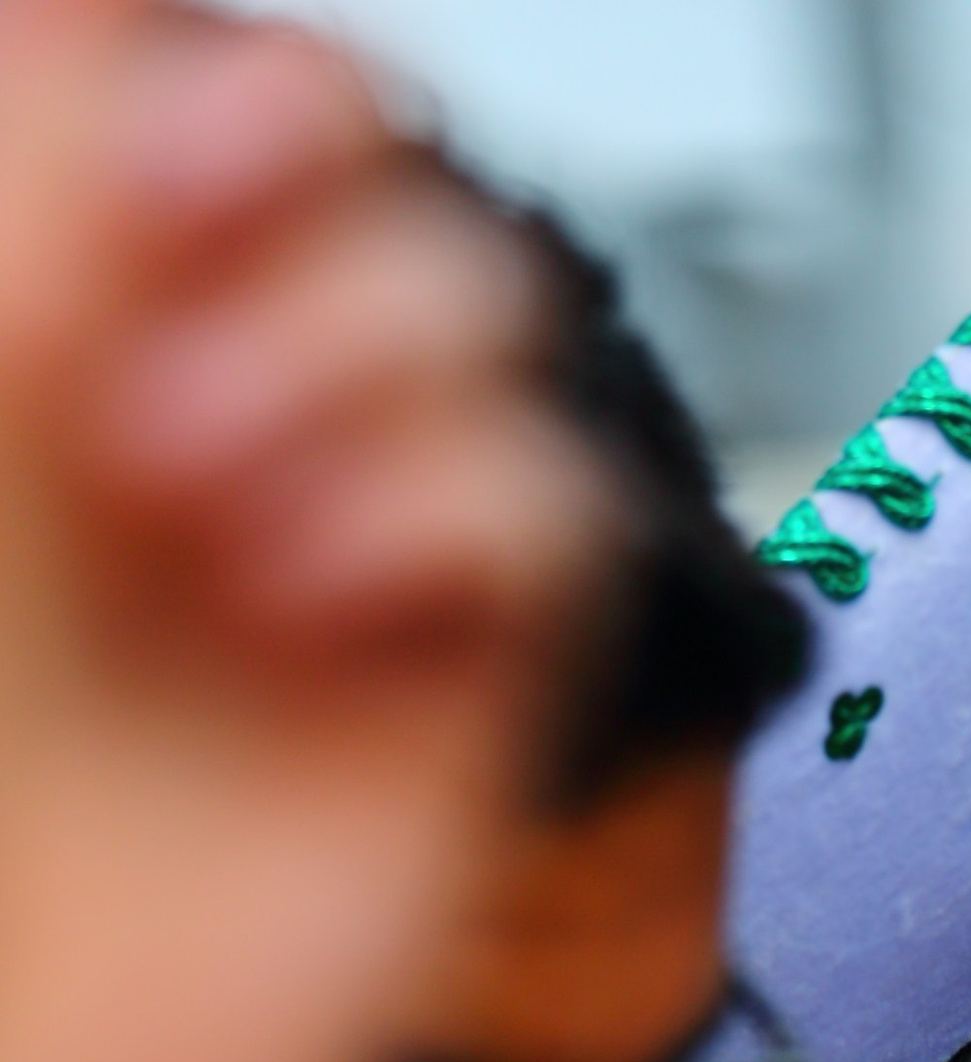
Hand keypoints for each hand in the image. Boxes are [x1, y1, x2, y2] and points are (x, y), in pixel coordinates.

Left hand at [0, 0, 605, 1061]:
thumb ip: (14, 239)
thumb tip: (105, 44)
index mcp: (13, 376)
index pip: (137, 98)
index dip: (166, 60)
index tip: (126, 115)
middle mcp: (163, 444)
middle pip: (339, 155)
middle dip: (287, 144)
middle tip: (192, 204)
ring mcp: (313, 574)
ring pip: (468, 313)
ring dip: (355, 353)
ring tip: (207, 497)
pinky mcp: (438, 714)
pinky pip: (546, 523)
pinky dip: (457, 517)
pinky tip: (323, 605)